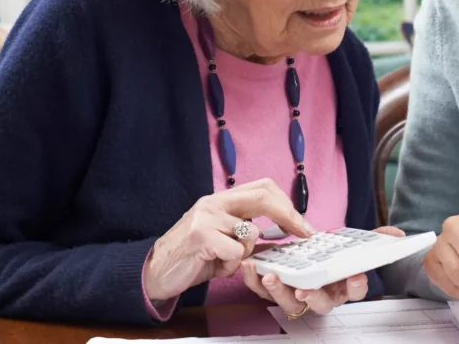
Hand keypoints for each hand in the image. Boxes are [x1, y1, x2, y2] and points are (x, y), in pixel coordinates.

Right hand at [143, 179, 312, 301]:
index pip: (263, 187)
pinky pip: (236, 252)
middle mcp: (214, 202)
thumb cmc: (192, 256)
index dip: (287, 204)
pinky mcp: (201, 235)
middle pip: (263, 196)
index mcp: (222, 199)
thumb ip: (247, 233)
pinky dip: (231, 266)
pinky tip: (215, 266)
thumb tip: (283, 236)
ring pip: (251, 233)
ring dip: (245, 254)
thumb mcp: (222, 239)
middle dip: (289, 216)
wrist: (154, 271)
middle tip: (303, 233)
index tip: (303, 224)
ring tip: (225, 261)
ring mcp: (207, 216)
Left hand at [242, 226, 406, 315]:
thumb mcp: (354, 244)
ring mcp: (297, 295)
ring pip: (290, 302)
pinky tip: (253, 266)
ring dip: (279, 291)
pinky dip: (255, 281)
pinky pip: (264, 291)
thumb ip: (376, 239)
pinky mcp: (275, 289)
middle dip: (312, 296)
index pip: (355, 291)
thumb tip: (397, 235)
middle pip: (320, 303)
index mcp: (343, 285)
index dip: (356, 286)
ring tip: (271, 276)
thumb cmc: (331, 253)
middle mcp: (322, 295)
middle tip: (304, 288)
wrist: (305, 253)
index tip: (355, 276)